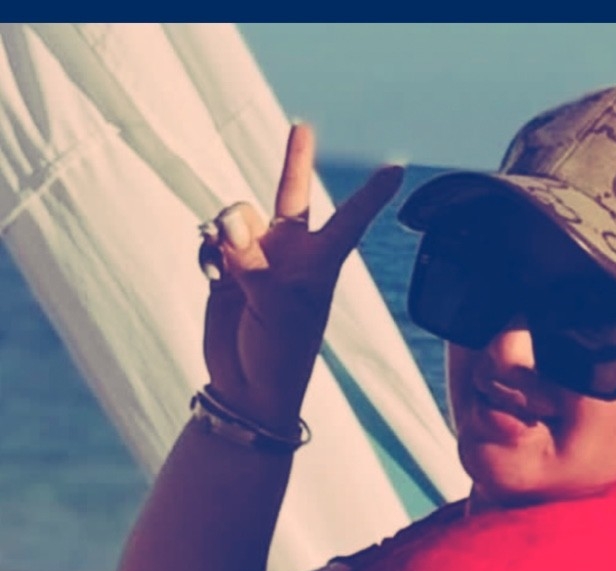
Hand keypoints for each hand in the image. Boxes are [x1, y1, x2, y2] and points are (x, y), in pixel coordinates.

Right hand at [201, 123, 402, 437]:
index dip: (370, 195)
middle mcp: (289, 253)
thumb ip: (251, 258)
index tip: (396, 171)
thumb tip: (223, 221)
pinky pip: (211, 239)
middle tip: (302, 126)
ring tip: (226, 259)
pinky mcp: (224, 269)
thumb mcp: (276, 306)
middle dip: (294, 161)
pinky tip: (212, 273)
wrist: (247, 389)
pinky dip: (208, 250)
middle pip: (291, 193)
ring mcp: (255, 258)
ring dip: (227, 229)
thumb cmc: (279, 355)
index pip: (349, 220)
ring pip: (237, 214)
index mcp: (319, 263)